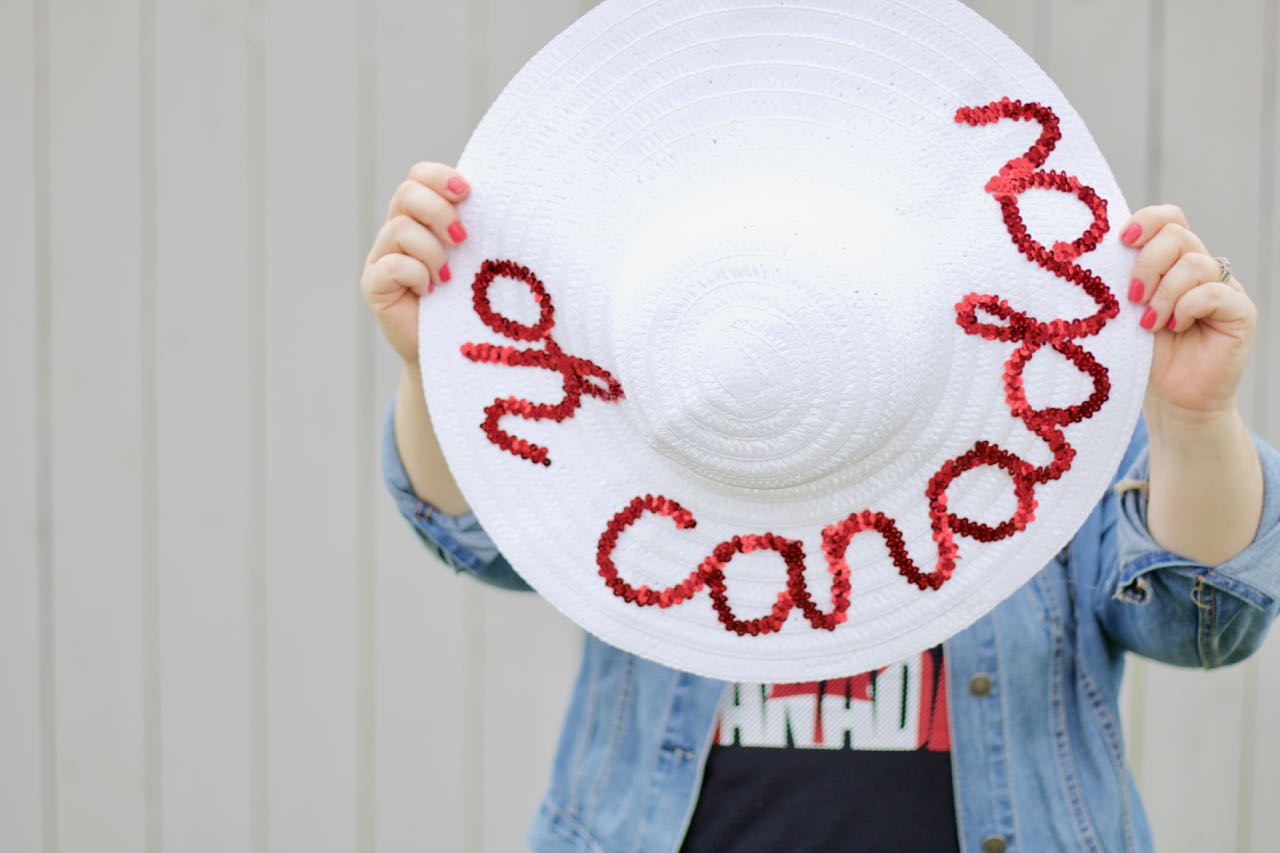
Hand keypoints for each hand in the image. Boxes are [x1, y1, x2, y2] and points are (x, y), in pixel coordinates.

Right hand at [361, 161, 470, 363]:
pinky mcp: (374, 285)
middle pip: (406, 193)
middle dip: (438, 211)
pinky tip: (430, 292)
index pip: (419, 176)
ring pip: (400, 228)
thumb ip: (479, 229)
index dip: (440, 177)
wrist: (453, 352)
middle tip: (462, 238)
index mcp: (423, 218)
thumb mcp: (479, 260)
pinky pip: (391, 265)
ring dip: (431, 251)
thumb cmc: (471, 303)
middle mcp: (398, 232)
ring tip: (447, 278)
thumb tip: (504, 200)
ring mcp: (382, 257)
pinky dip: (416, 275)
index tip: (468, 193)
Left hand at [1119, 204, 1257, 419]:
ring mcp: (1223, 288)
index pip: (1169, 218)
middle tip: (1132, 297)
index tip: (1121, 241)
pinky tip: (1173, 327)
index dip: (1147, 220)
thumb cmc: (1142, 356)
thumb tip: (1096, 252)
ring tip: (1149, 324)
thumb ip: (1121, 280)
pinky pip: (1215, 292)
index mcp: (1171, 262)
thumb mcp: (1125, 312)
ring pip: (1195, 263)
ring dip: (1164, 293)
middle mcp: (1200, 268)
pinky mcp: (1240, 312)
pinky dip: (1187, 307)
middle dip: (1147, 263)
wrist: (1172, 401)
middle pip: (1178, 234)